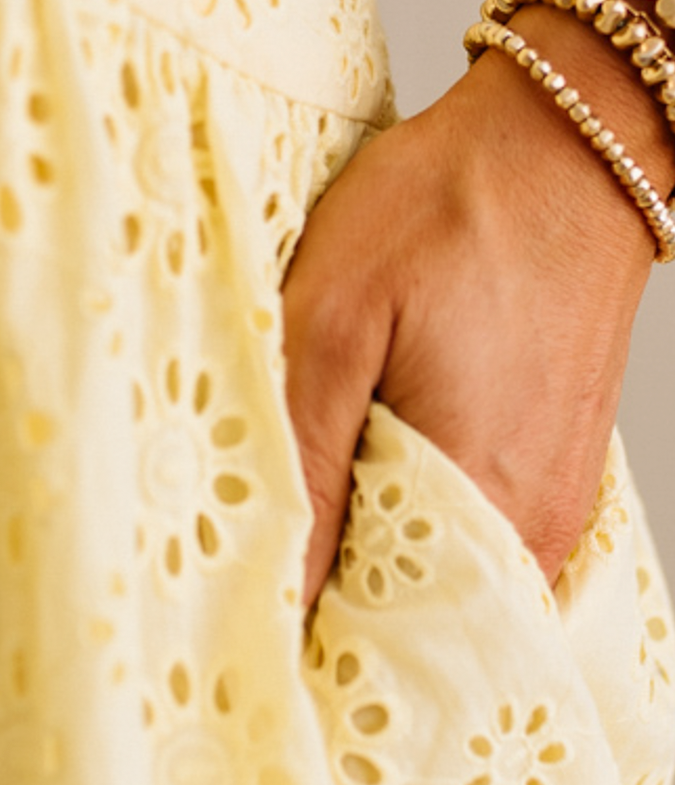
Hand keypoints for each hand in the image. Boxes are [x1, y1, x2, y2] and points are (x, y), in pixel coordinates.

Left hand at [283, 24, 657, 606]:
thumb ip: (302, 461)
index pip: (370, 640)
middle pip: (403, 622)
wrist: (565, 142)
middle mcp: (528, 530)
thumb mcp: (333, 317)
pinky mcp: (552, 472)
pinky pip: (467, 538)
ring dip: (358, 564)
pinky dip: (404, 524)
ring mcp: (549, 505)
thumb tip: (268, 587)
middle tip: (229, 579)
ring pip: (433, 580)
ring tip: (284, 522)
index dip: (288, 643)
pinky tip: (354, 477)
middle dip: (316, 612)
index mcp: (474, 504)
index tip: (218, 630)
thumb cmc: (449, 206)